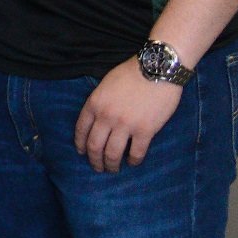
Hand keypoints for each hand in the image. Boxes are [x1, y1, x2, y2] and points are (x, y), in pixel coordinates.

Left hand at [74, 58, 182, 172]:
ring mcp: (125, 125)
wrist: (157, 68)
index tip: (82, 152)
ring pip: (112, 154)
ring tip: (113, 170)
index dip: (80, 144)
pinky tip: (133, 162)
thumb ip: (99, 102)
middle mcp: (106, 117)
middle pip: (94, 146)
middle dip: (94, 160)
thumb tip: (98, 120)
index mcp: (94, 104)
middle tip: (97, 168)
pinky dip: (133, 161)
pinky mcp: (145, 131)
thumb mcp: (106, 84)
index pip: (81, 130)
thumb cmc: (132, 73)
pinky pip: (136, 153)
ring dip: (111, 165)